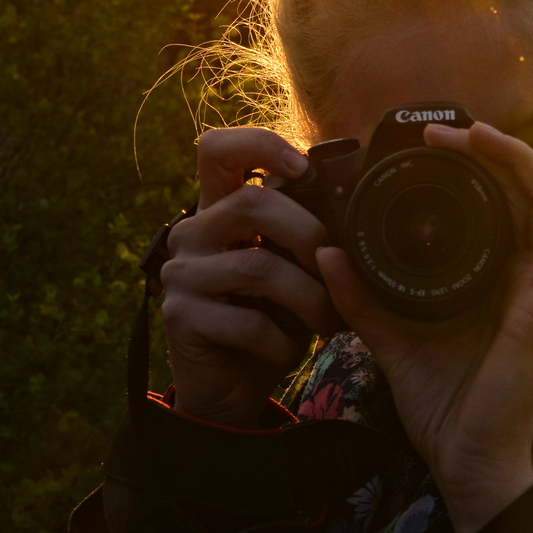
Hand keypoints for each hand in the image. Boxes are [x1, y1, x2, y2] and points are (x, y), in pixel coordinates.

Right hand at [161, 127, 341, 426]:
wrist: (231, 388)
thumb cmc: (271, 318)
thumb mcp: (292, 268)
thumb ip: (305, 233)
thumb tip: (353, 204)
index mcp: (219, 209)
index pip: (217, 149)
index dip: (259, 144)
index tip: (303, 169)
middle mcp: (191, 232)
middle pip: (252, 203)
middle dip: (309, 235)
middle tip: (335, 270)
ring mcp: (179, 273)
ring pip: (258, 267)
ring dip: (310, 299)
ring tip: (329, 322)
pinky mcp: (178, 316)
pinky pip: (248, 323)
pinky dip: (283, 342)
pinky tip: (289, 352)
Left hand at [317, 121, 532, 532]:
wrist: (464, 463)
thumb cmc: (443, 407)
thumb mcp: (392, 340)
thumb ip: (363, 299)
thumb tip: (326, 253)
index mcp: (492, 278)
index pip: (495, 206)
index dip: (475, 167)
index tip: (432, 143)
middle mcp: (522, 277)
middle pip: (523, 194)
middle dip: (492, 153)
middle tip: (448, 132)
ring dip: (523, 164)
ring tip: (484, 135)